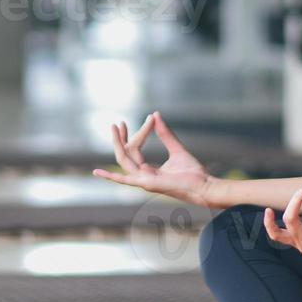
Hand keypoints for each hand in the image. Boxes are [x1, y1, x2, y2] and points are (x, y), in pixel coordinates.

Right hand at [93, 111, 215, 207]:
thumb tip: (156, 115)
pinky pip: (126, 179)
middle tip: (117, 123)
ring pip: (124, 162)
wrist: (203, 185)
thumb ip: (165, 134)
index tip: (131, 123)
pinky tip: (97, 172)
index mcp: (149, 171)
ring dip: (118, 144)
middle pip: (125, 156)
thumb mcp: (176, 149)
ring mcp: (144, 181)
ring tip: (115, 128)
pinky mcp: (148, 184)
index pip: (134, 152)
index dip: (131, 137)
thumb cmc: (193, 172)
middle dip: (120, 140)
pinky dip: (111, 176)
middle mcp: (144, 177)